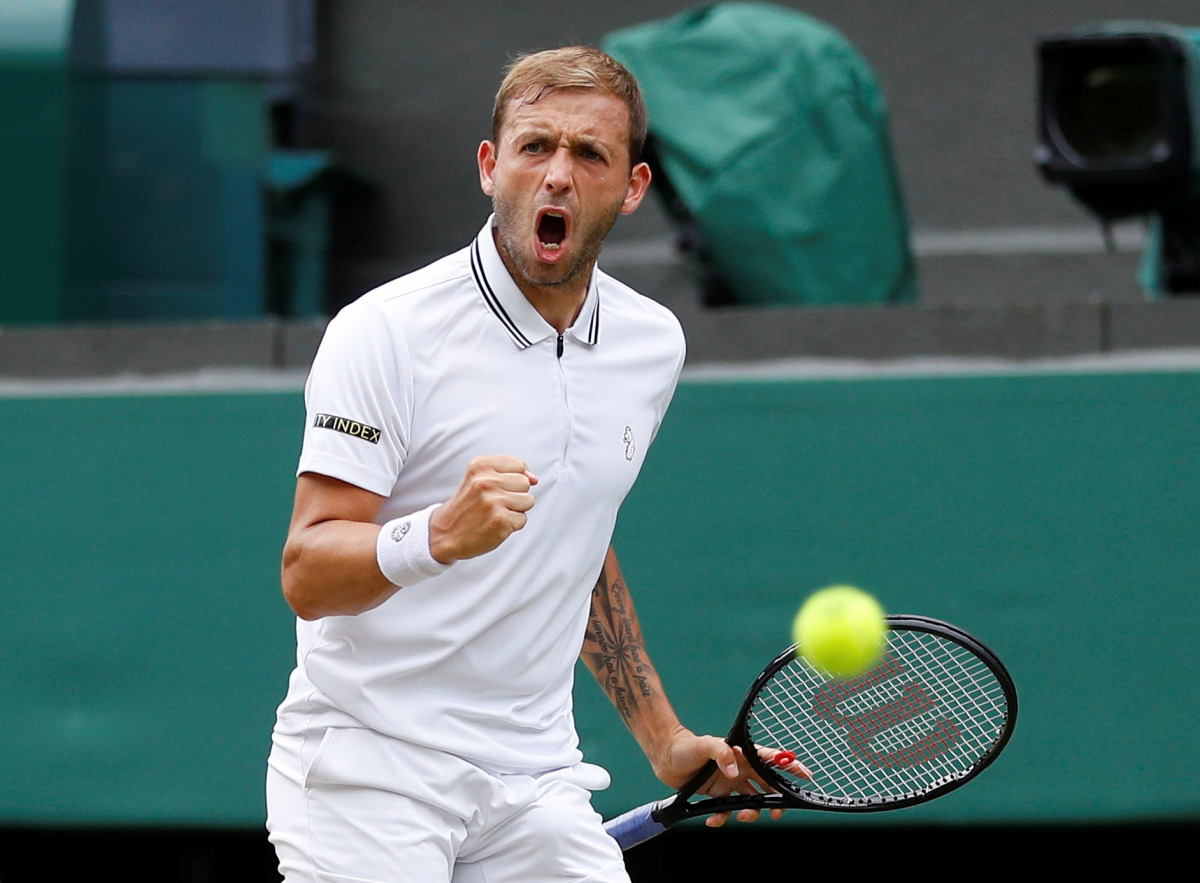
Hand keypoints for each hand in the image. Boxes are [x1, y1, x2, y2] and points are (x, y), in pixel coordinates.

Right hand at [429, 455, 537, 562]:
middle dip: (515, 494)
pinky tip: (495, 524)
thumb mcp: (480, 478)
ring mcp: (493, 501)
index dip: (513, 478)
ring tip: (495, 513)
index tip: (498, 487)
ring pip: (528, 500)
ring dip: (516, 510)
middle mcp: (486, 481)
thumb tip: (534, 478)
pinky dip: (512, 525)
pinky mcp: (500, 521)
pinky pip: (523, 519)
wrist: (445, 533)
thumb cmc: (467, 505)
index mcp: (480, 465)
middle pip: (525, 483)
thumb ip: (509, 472)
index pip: (519, 465)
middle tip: (494, 503)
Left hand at [654, 728, 806, 827]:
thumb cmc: (686, 746)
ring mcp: (730, 784)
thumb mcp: (703, 745)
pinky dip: (722, 819)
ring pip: (751, 802)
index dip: (789, 765)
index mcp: (741, 754)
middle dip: (776, 800)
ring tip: (742, 817)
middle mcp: (739, 769)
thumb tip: (734, 770)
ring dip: (751, 813)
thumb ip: (720, 753)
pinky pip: (726, 811)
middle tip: (777, 812)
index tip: (805, 773)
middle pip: (766, 786)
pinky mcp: (717, 796)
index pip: (770, 759)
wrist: (665, 757)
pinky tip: (713, 821)